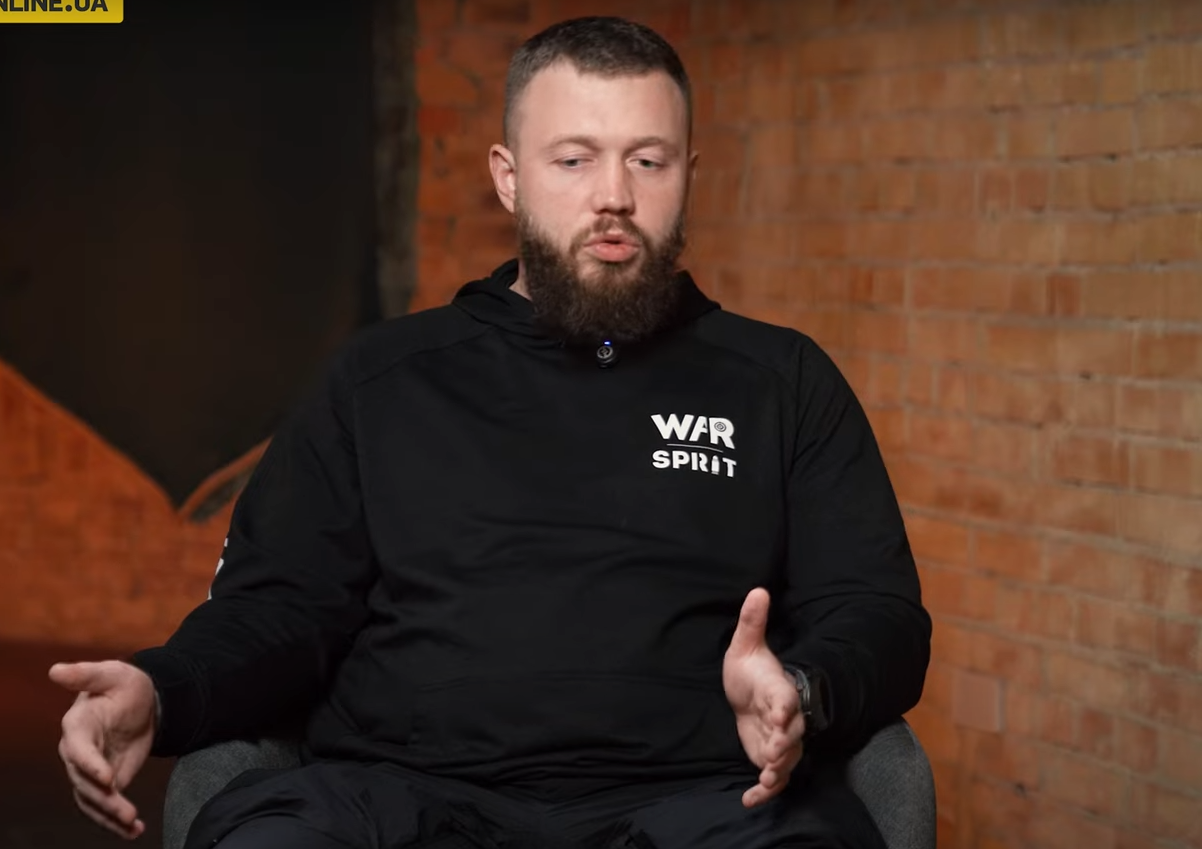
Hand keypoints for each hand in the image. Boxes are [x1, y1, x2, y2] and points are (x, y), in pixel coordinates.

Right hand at [50, 660, 157, 839]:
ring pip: (92, 799)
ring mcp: (90, 771)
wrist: (142, 703)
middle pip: (84, 781)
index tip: (109, 778)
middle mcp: (78, 753)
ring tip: (131, 823)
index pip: (78, 749)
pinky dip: (117, 821)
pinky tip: (134, 831)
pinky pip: (105, 806)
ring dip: (110, 814)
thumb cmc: (124, 685)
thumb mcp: (113, 674)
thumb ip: (87, 675)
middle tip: (124, 810)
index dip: (90, 765)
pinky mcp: (105, 783)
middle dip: (103, 797)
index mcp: (78, 726)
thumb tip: (55, 670)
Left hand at [723, 588, 804, 807]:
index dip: (784, 708)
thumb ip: (751, 622)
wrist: (749, 692)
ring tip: (765, 783)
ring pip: (787, 759)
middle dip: (786, 745)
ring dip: (777, 772)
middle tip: (774, 754)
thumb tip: (757, 589)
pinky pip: (772, 778)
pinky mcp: (769, 756)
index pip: (787, 700)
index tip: (779, 716)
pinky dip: (763, 791)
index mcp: (778, 690)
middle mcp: (784, 718)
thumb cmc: (750, 668)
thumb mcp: (746, 645)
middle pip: (793, 734)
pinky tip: (749, 801)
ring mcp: (779, 739)